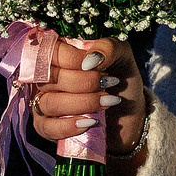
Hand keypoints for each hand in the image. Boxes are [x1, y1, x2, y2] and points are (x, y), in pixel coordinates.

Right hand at [29, 36, 145, 161]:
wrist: (131, 114)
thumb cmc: (122, 81)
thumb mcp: (122, 56)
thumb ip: (108, 48)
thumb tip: (88, 61)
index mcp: (59, 56)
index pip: (51, 51)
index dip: (74, 58)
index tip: (99, 66)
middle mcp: (46, 78)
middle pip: (49, 78)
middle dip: (84, 82)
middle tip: (107, 84)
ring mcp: (44, 103)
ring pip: (50, 103)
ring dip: (82, 103)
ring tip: (107, 102)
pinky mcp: (48, 127)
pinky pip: (47, 128)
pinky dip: (69, 126)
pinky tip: (91, 121)